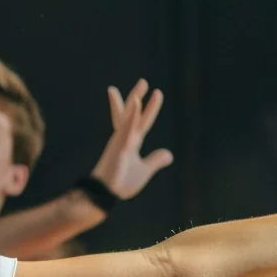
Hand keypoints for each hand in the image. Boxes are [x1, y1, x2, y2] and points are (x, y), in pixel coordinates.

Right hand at [89, 79, 173, 199]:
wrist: (106, 195)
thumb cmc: (121, 184)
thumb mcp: (144, 170)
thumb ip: (155, 160)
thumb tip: (169, 154)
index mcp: (131, 143)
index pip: (143, 122)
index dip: (150, 108)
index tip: (156, 92)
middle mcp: (125, 139)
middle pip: (132, 113)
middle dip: (136, 97)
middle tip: (143, 82)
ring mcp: (121, 143)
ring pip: (128, 118)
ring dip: (134, 102)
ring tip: (141, 87)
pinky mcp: (118, 149)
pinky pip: (126, 131)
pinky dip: (132, 118)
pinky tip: (136, 105)